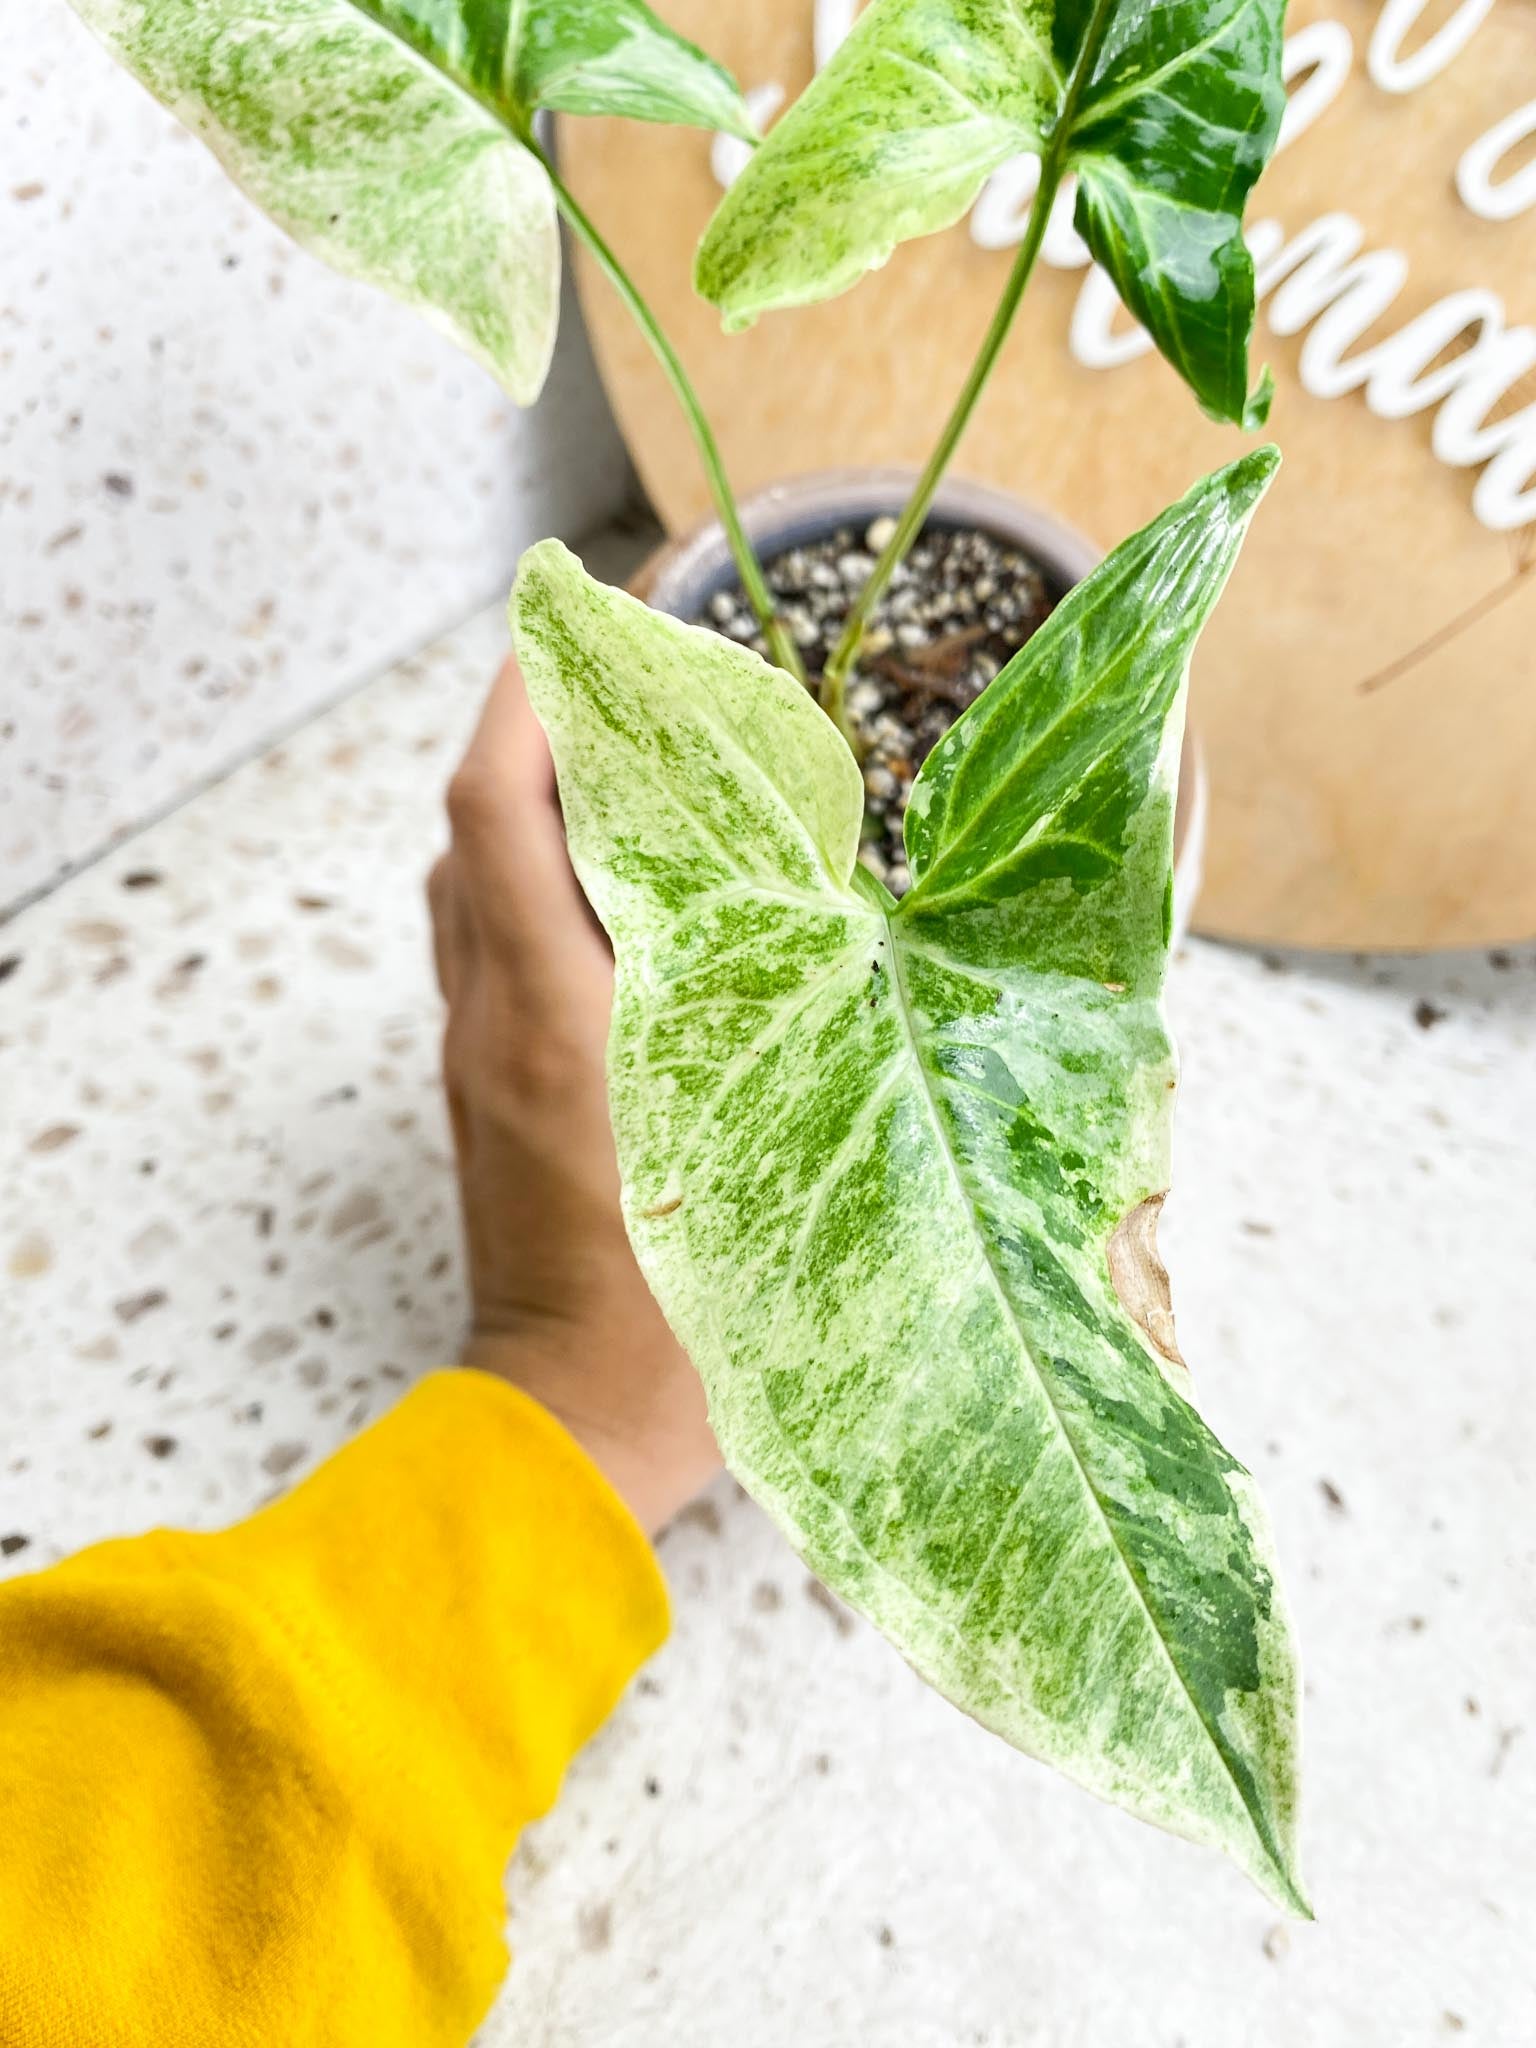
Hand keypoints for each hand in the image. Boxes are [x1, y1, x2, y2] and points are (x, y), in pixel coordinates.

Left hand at [428, 656, 719, 1533]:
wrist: (568, 1425)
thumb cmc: (674, 1317)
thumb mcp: (763, 1156)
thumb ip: (801, 1036)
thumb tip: (854, 926)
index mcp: (552, 1021)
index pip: (496, 815)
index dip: (525, 700)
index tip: (578, 620)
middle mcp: (493, 1021)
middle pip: (473, 832)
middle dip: (533, 730)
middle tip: (626, 675)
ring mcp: (477, 1059)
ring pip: (470, 887)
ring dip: (525, 803)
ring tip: (622, 758)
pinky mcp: (486, 1094)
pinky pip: (486, 945)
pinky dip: (529, 880)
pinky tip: (616, 889)